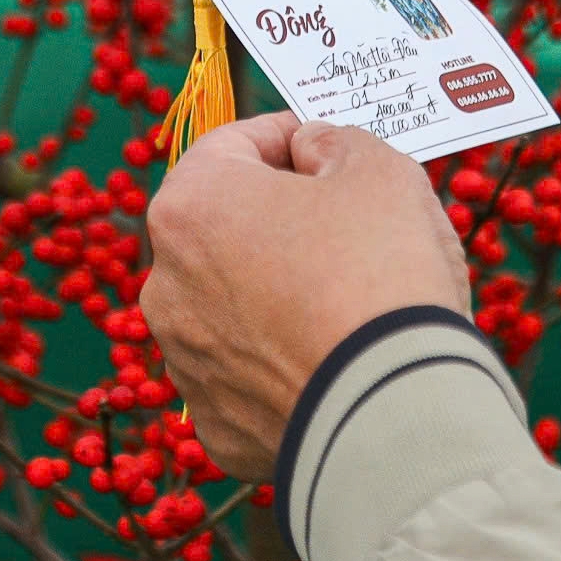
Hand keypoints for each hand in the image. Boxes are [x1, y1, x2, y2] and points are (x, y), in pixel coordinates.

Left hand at [141, 114, 468, 479]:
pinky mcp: (216, 423)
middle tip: (350, 225)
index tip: (329, 148)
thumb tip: (313, 150)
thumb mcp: (378, 169)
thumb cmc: (381, 273)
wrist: (392, 411)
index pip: (235, 144)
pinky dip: (285, 358)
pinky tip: (337, 357)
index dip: (290, 137)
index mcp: (192, 205)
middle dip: (283, 219)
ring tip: (350, 300)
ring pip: (235, 302)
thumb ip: (336, 141)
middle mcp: (167, 281)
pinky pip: (251, 372)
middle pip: (228, 227)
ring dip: (279, 289)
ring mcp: (186, 359)